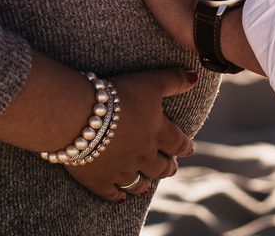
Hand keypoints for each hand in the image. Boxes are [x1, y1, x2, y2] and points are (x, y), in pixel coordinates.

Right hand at [63, 67, 196, 201]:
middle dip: (167, 167)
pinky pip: (111, 193)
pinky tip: (121, 198)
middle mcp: (143, 156)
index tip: (188, 149)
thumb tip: (195, 77)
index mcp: (157, 133)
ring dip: (145, 184)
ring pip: (138, 184)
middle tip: (171, 168)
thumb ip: (173, 80)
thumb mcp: (149, 82)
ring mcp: (121, 170)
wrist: (79, 116)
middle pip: (161, 167)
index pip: (178, 143)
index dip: (184, 146)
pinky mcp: (99, 180)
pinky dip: (117, 196)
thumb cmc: (117, 96)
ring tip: (148, 186)